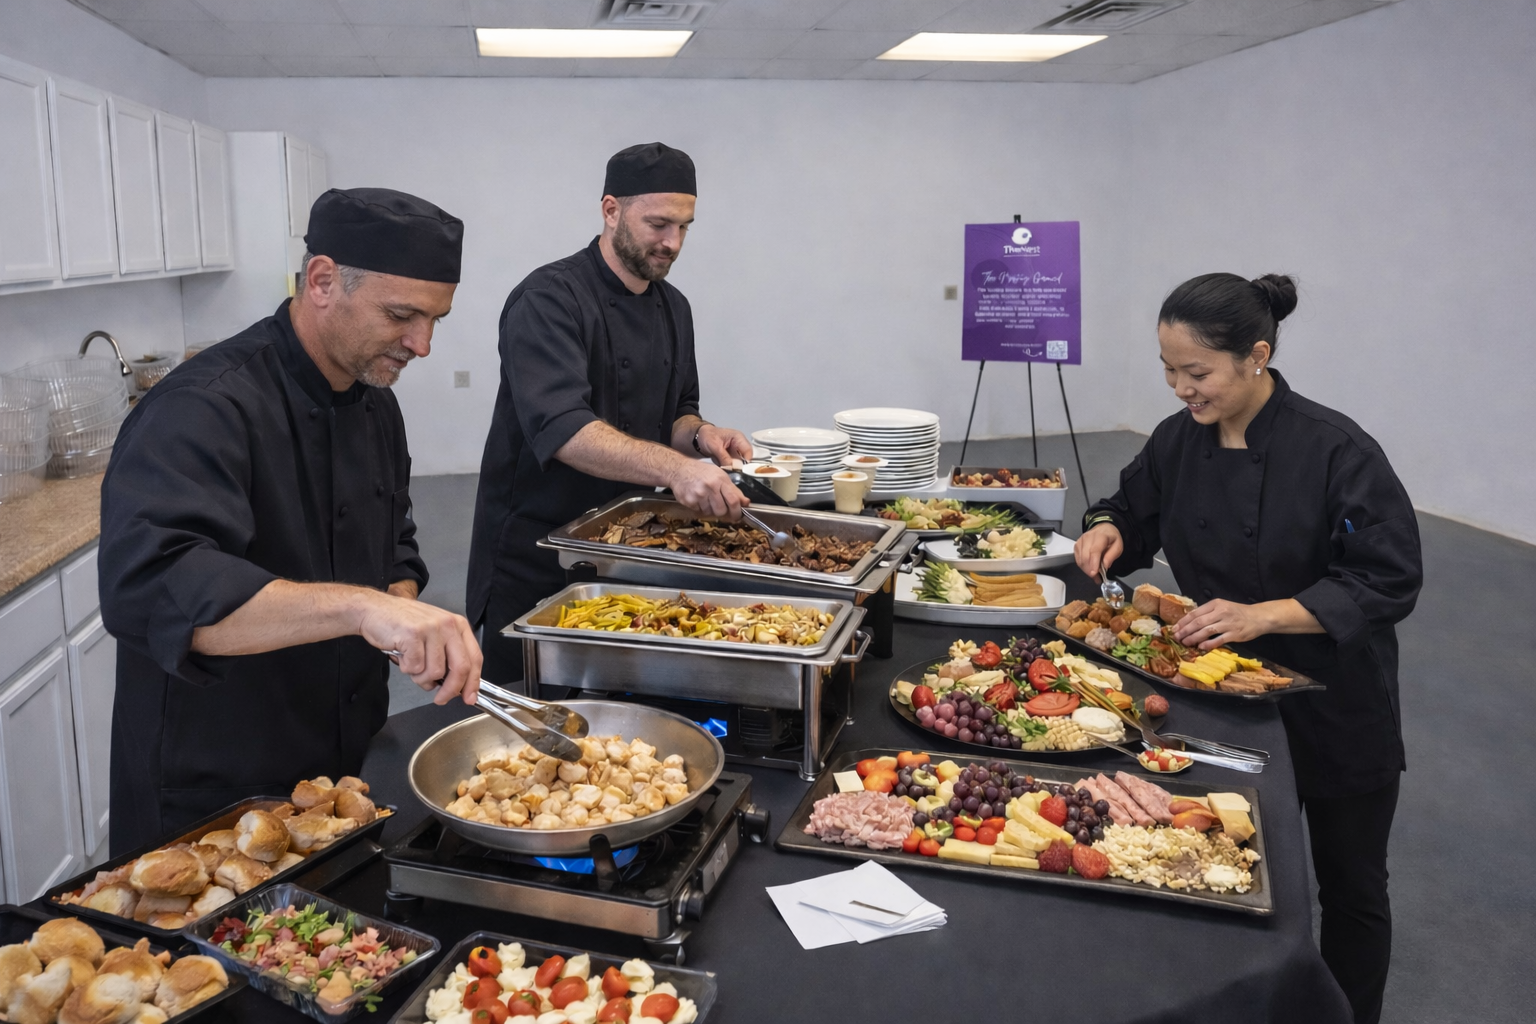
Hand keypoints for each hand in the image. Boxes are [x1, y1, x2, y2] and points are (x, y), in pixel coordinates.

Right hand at [357, 592, 482, 705]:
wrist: (375, 611)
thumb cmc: (404, 625)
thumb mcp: (434, 636)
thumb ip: (448, 656)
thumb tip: (458, 686)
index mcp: (458, 625)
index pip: (475, 658)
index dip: (473, 682)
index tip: (469, 698)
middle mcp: (448, 624)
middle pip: (460, 668)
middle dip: (451, 690)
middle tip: (441, 699)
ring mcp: (431, 628)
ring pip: (435, 672)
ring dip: (420, 677)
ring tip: (412, 663)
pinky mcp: (413, 634)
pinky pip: (415, 667)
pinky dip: (407, 668)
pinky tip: (402, 655)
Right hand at [669, 458, 746, 518]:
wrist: (679, 470)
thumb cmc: (701, 472)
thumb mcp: (720, 475)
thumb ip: (734, 490)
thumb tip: (746, 502)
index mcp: (720, 480)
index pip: (733, 501)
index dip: (737, 512)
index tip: (738, 516)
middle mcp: (710, 487)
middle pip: (722, 511)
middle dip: (723, 512)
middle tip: (720, 507)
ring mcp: (698, 495)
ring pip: (710, 513)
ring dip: (710, 510)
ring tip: (707, 499)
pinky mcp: (689, 501)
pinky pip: (700, 512)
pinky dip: (701, 508)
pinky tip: (698, 499)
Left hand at [695, 424, 753, 466]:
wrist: (699, 438)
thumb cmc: (708, 436)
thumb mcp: (715, 445)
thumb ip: (724, 457)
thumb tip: (731, 467)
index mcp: (738, 438)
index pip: (748, 451)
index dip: (746, 461)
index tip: (739, 468)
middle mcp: (739, 446)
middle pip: (744, 460)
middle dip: (737, 467)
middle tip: (728, 469)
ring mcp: (735, 453)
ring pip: (738, 465)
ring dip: (730, 468)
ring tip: (721, 466)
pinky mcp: (730, 459)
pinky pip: (731, 467)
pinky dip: (726, 468)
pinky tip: (719, 465)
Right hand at [1074, 523, 1122, 580]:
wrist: (1103, 529)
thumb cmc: (1110, 538)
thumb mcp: (1118, 546)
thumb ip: (1112, 555)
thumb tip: (1105, 566)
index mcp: (1100, 536)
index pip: (1094, 551)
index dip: (1093, 563)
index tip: (1094, 573)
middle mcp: (1088, 537)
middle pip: (1085, 557)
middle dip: (1090, 570)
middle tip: (1097, 578)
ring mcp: (1080, 541)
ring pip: (1080, 560)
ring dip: (1087, 570)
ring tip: (1095, 574)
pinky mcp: (1076, 546)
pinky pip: (1077, 559)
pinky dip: (1083, 566)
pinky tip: (1089, 568)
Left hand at [1173, 599, 1269, 649]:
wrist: (1258, 617)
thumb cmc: (1238, 613)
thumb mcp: (1222, 607)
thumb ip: (1207, 613)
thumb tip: (1189, 623)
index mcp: (1215, 604)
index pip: (1195, 613)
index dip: (1183, 622)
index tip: (1174, 629)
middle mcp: (1221, 612)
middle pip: (1198, 622)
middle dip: (1185, 631)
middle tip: (1176, 637)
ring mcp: (1228, 623)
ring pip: (1206, 631)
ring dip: (1193, 638)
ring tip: (1185, 643)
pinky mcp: (1235, 634)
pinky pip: (1219, 640)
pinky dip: (1209, 644)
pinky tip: (1201, 647)